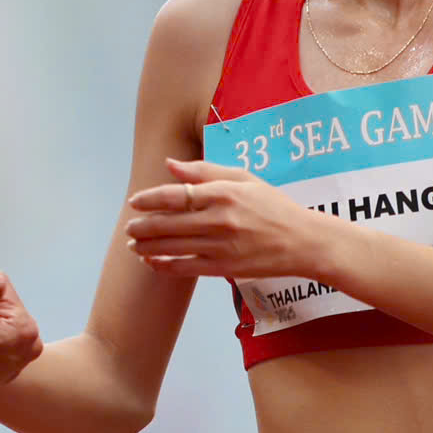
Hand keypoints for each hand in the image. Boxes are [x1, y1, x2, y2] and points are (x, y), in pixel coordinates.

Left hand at [124, 159, 322, 278]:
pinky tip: (152, 261)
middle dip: (142, 226)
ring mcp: (221, 246)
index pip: (175, 195)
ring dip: (147, 246)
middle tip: (129, 226)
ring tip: (133, 244)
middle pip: (167, 223)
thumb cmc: (273, 206)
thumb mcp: (244, 178)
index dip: (149, 199)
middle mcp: (219, 219)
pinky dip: (164, 265)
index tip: (134, 202)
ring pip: (172, 246)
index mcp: (223, 193)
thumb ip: (205, 171)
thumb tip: (170, 164)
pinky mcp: (224, 267)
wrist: (303, 241)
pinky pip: (185, 268)